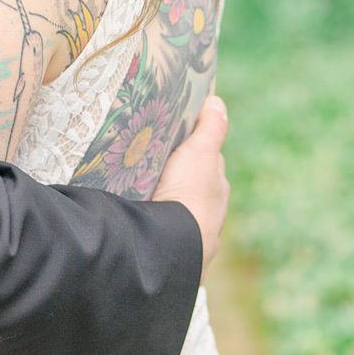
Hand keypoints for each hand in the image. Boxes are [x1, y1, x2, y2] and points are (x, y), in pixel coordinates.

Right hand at [152, 95, 229, 271]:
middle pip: (190, 187)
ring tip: (135, 189)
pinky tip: (137, 216)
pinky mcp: (169, 251)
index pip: (206, 164)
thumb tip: (218, 103)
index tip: (173, 140)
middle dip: (176, 176)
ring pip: (174, 209)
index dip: (193, 150)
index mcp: (216, 190)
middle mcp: (207, 214)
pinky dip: (152, 220)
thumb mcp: (200, 153)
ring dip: (161, 200)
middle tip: (149, 162)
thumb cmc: (189, 195)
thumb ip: (210, 128)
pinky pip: (160, 228)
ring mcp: (189, 235)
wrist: (171, 246)